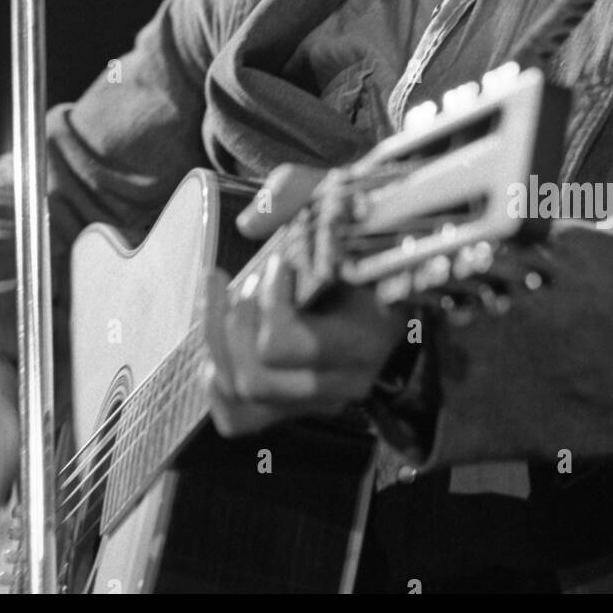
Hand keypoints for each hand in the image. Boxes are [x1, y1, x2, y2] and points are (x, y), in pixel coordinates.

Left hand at [203, 164, 407, 435]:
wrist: (396, 268)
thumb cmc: (362, 232)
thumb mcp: (338, 197)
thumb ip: (297, 193)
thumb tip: (248, 224)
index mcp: (365, 334)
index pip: (290, 342)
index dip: (269, 300)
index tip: (279, 262)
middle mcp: (346, 379)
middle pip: (256, 376)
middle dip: (232, 324)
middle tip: (244, 282)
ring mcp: (321, 399)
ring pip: (242, 398)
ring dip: (219, 345)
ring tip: (227, 301)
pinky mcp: (298, 405)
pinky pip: (238, 419)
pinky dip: (216, 382)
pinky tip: (221, 339)